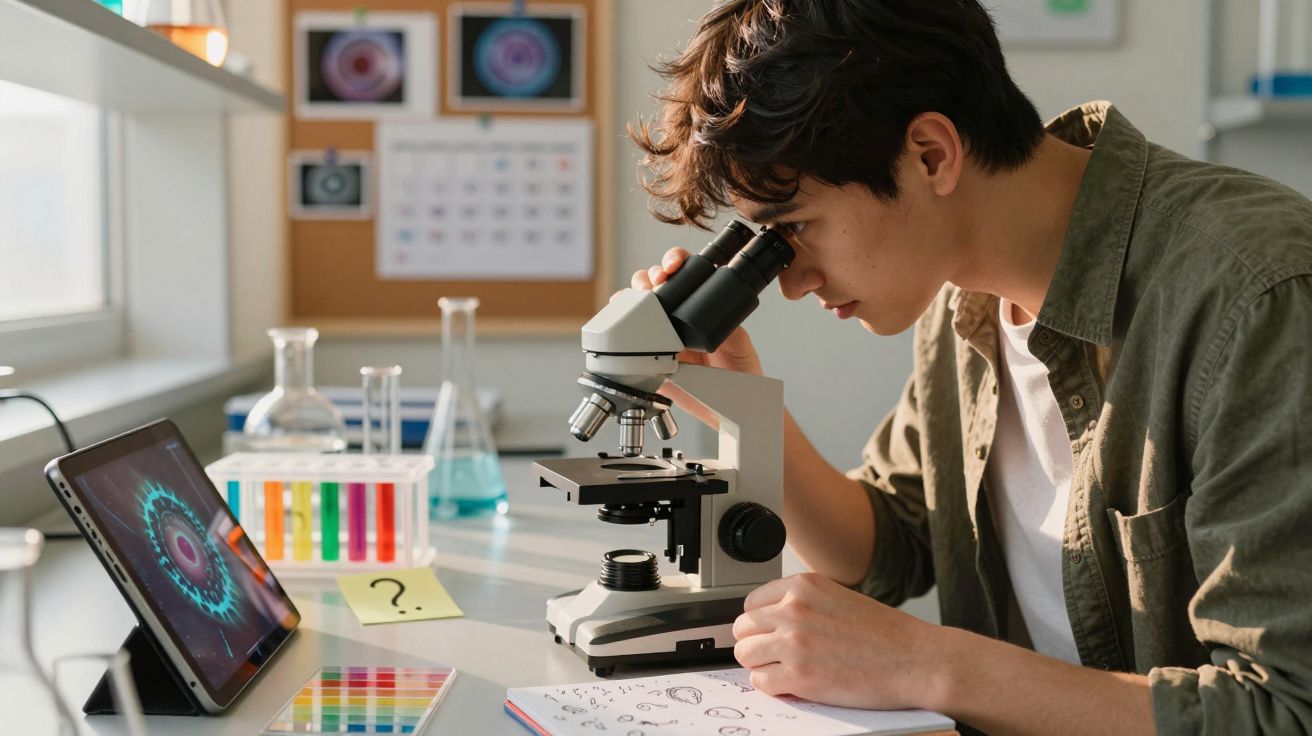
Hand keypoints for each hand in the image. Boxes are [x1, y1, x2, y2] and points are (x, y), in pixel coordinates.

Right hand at [628, 248, 762, 428]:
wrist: (730, 407)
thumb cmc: (741, 373)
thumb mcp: (740, 345)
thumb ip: (731, 330)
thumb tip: (715, 313)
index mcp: (700, 307)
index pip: (685, 274)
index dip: (675, 261)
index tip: (673, 265)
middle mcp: (678, 317)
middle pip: (655, 284)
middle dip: (649, 276)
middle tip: (656, 283)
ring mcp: (662, 335)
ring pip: (638, 305)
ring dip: (632, 295)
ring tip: (637, 297)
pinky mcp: (649, 357)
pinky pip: (627, 338)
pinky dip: (618, 324)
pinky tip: (618, 318)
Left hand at [731, 572, 951, 710]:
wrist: (915, 660)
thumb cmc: (885, 634)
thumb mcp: (837, 599)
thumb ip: (803, 604)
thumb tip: (771, 620)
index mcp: (803, 586)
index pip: (752, 603)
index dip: (760, 623)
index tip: (768, 634)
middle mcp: (794, 609)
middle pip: (742, 628)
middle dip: (756, 644)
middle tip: (774, 656)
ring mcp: (794, 643)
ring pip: (745, 654)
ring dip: (760, 665)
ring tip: (784, 671)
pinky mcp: (799, 676)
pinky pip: (760, 682)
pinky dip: (773, 686)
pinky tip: (793, 684)